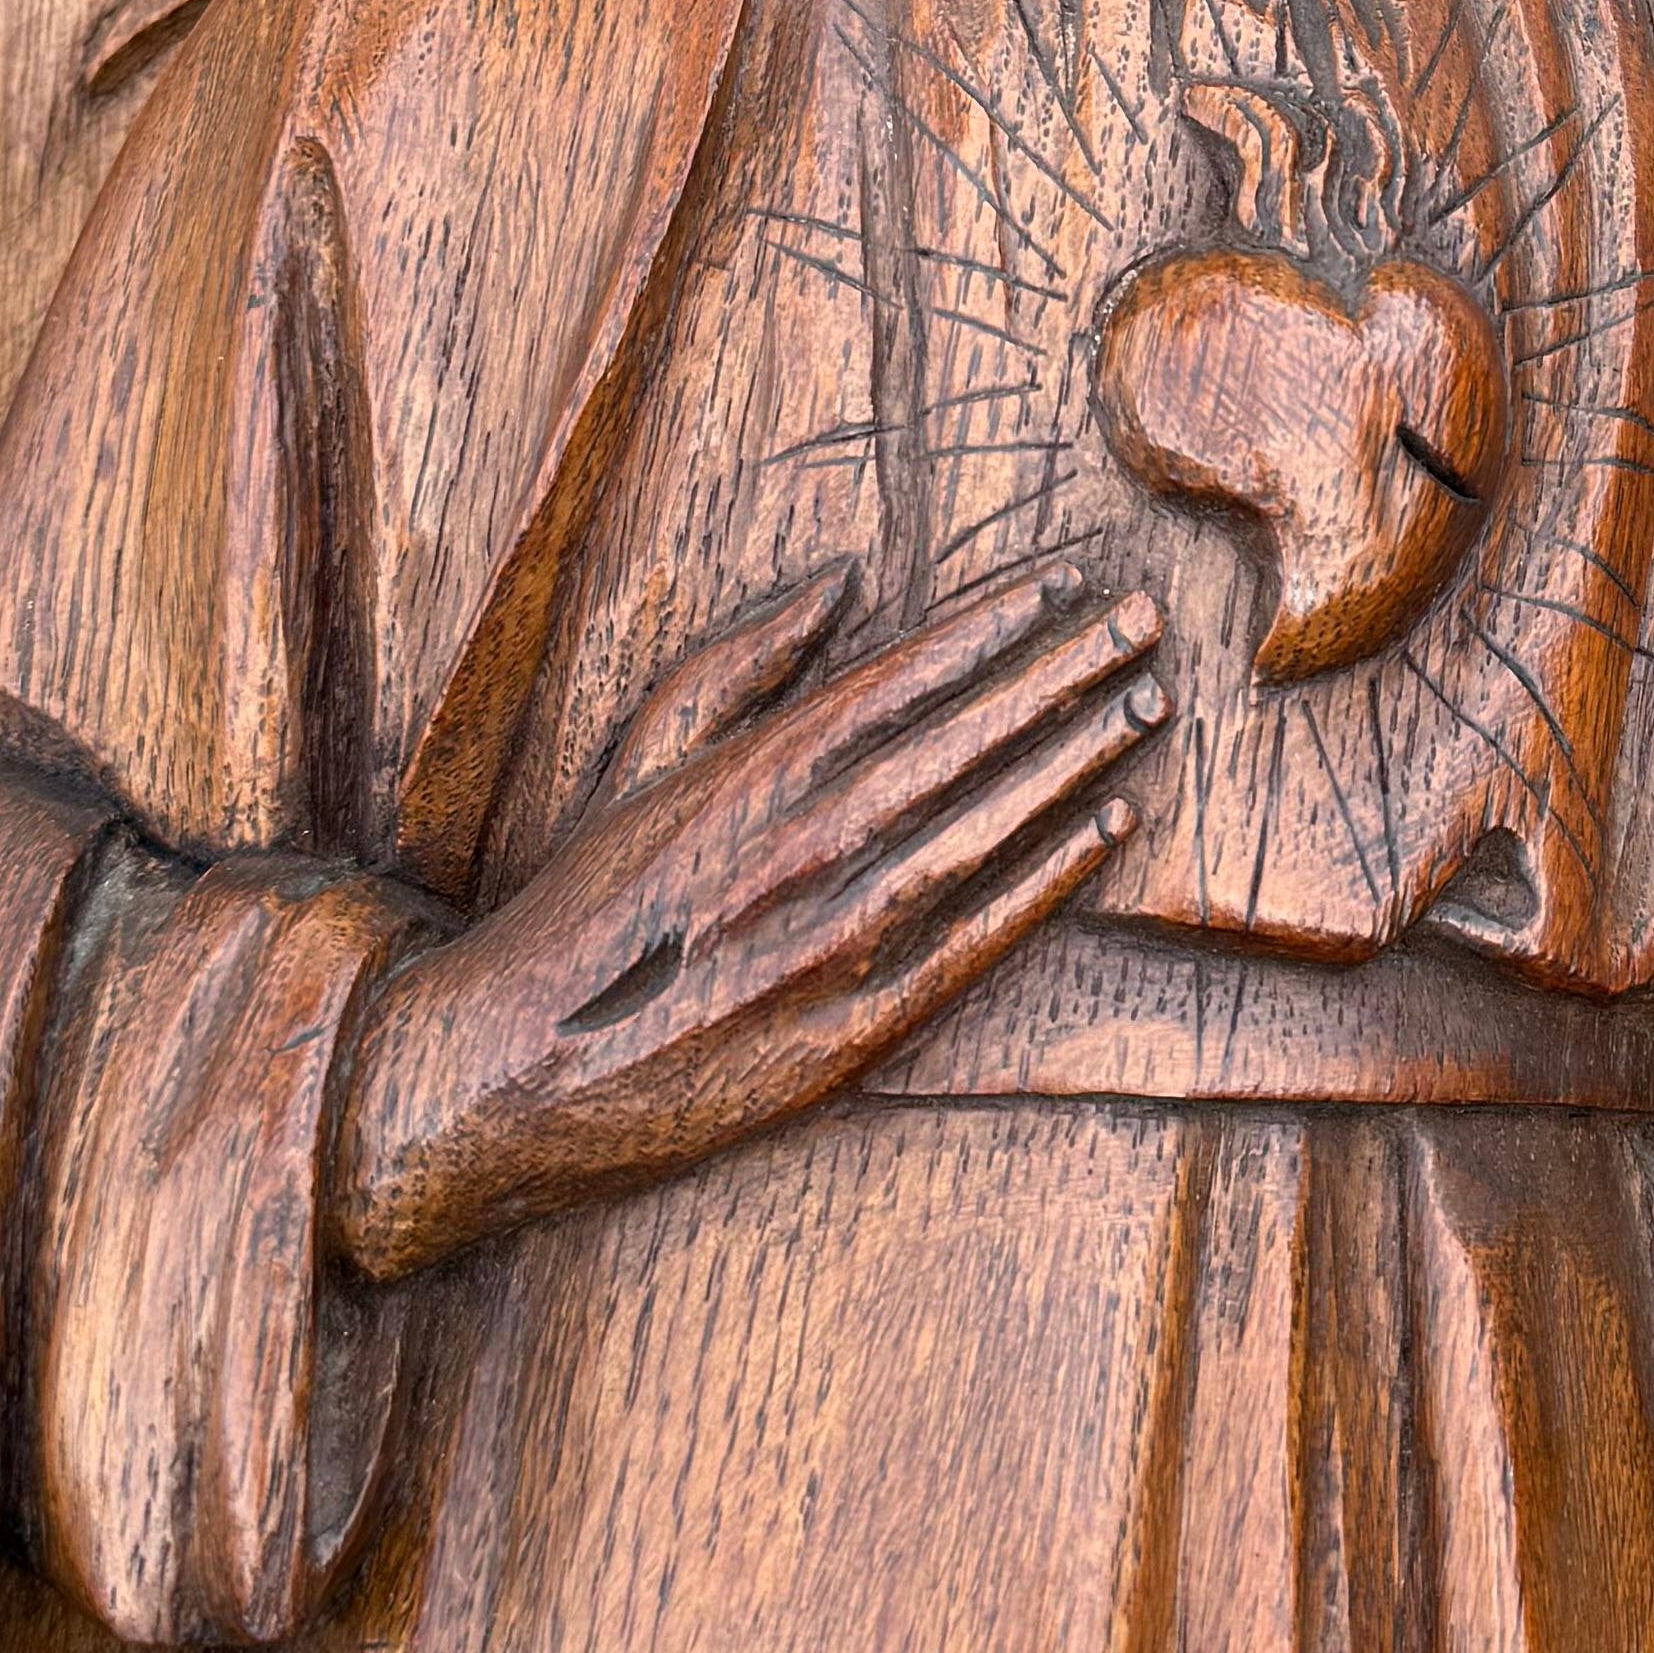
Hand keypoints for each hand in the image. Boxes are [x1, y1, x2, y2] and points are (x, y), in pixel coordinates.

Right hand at [326, 562, 1168, 1278]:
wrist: (506, 1075)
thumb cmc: (580, 905)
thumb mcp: (637, 758)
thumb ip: (740, 663)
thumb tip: (842, 578)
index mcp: (745, 775)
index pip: (895, 680)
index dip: (988, 627)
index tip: (1061, 583)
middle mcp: (798, 850)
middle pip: (960, 742)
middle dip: (1062, 674)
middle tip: (1144, 621)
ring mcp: (830, 945)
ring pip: (982, 831)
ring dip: (1074, 762)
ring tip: (1147, 704)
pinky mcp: (849, 1036)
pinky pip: (975, 945)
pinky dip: (1049, 882)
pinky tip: (1109, 828)